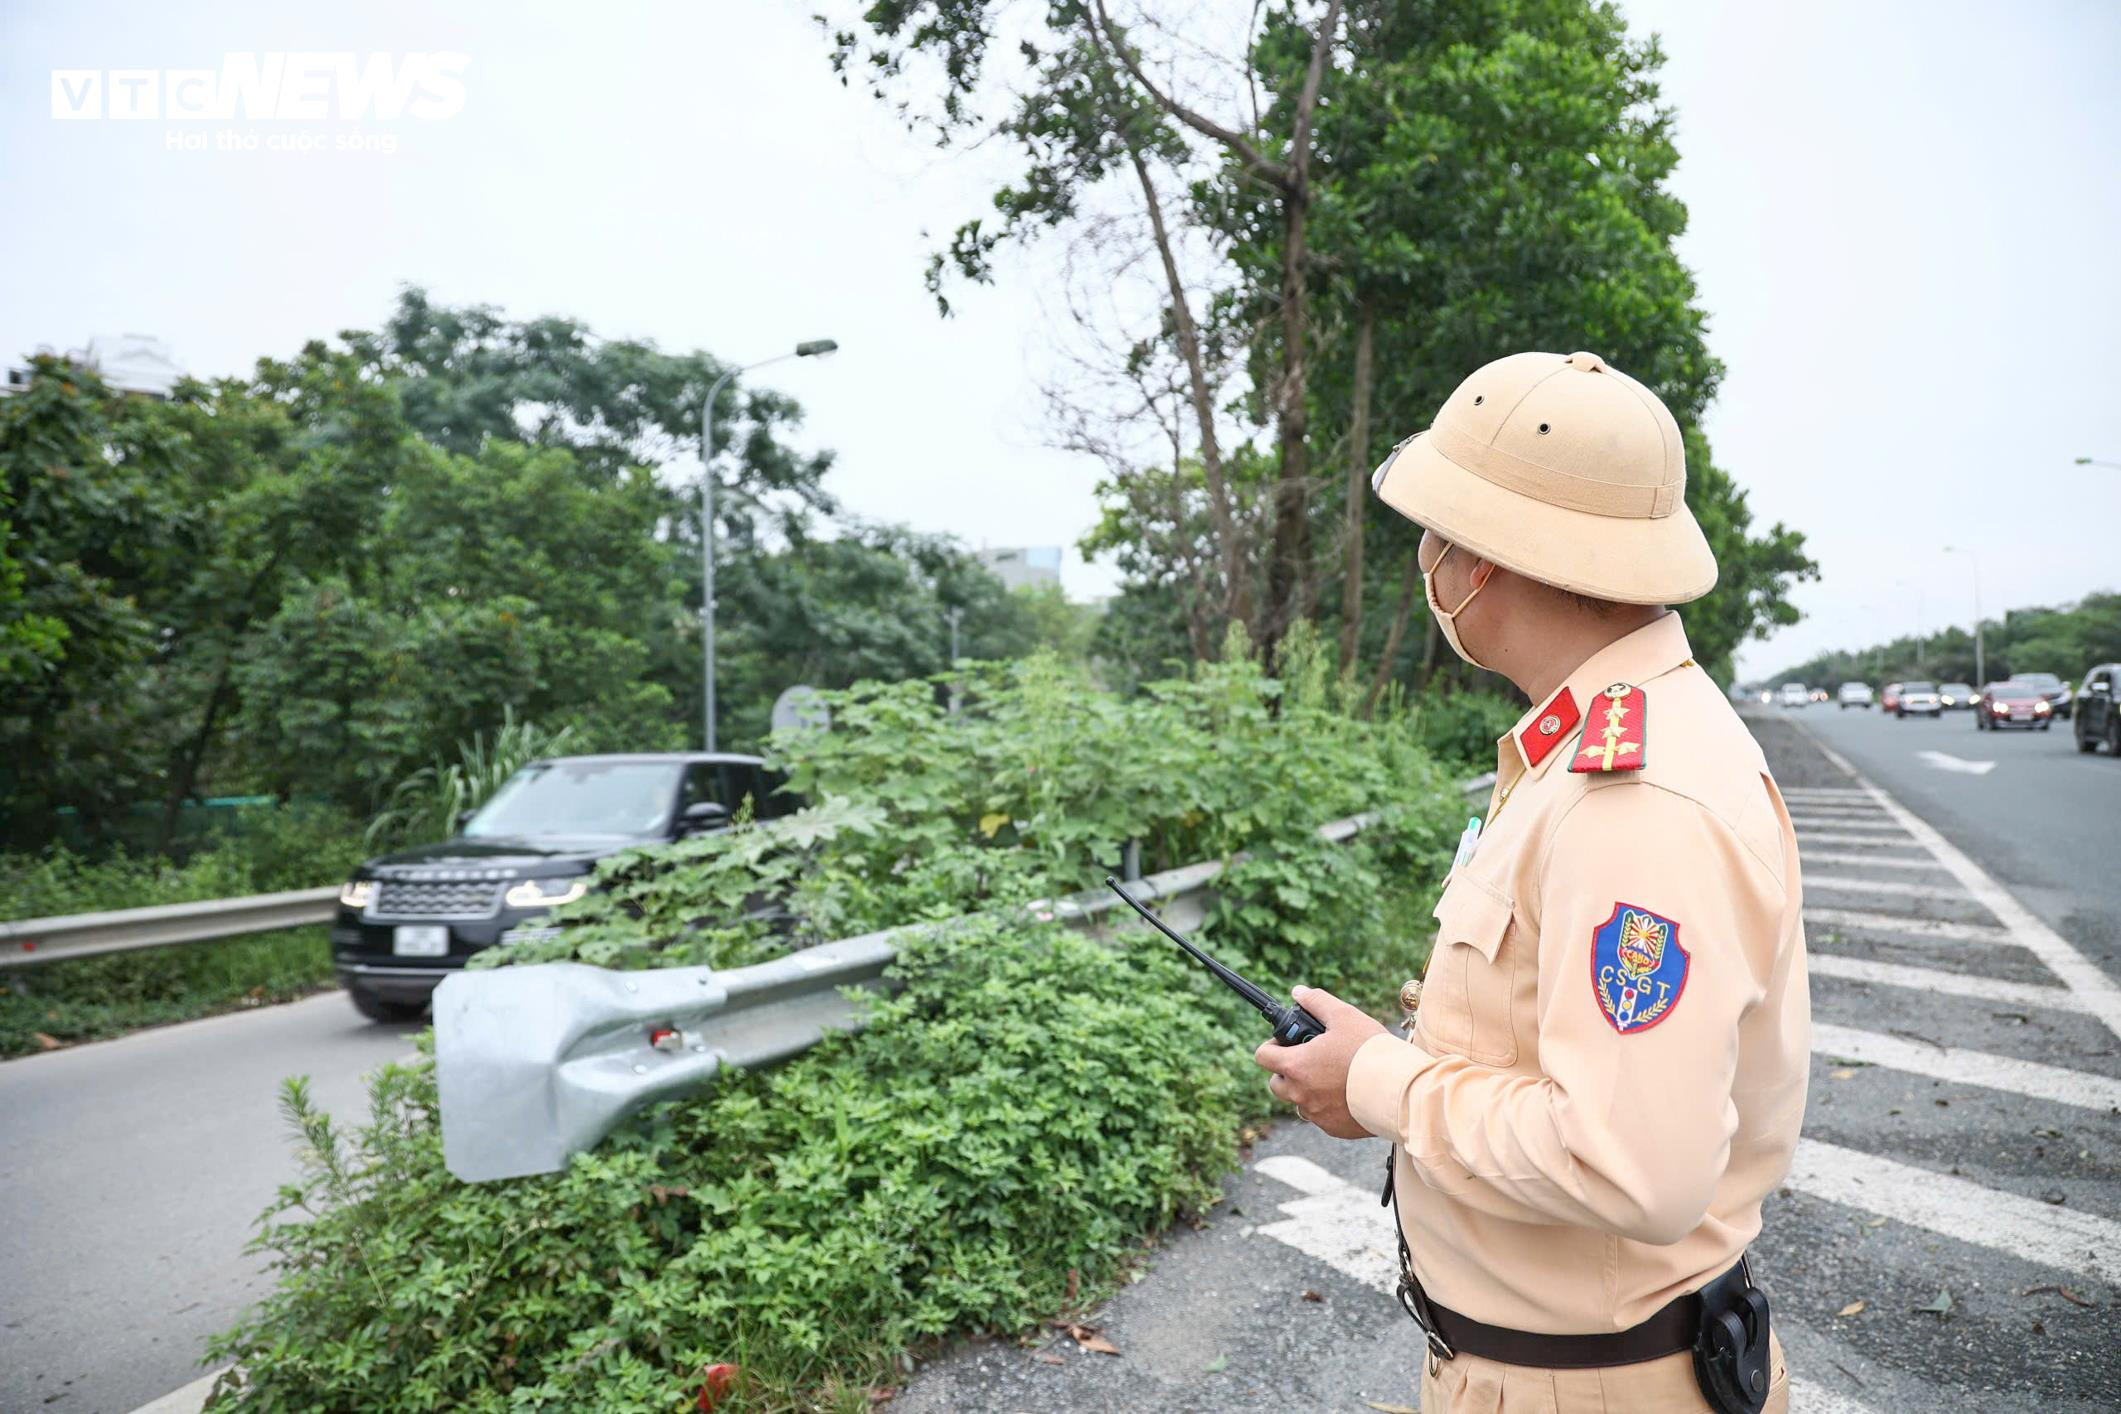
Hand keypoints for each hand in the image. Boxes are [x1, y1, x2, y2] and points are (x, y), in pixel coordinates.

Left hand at [1252, 986, 1388, 1140]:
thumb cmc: (1370, 1051)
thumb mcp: (1344, 1016)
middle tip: (1310, 1058)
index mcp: (1296, 1066)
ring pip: (1299, 1101)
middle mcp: (1300, 1094)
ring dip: (1306, 1089)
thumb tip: (1299, 992)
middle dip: (1287, 1070)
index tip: (1288, 1042)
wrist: (1400, 1089)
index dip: (1271, 1046)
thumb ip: (1317, 1002)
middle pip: (1276, 1084)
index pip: (1262, 1057)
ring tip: (1331, 1075)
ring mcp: (1316, 1114)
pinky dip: (1326, 1105)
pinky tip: (1346, 1092)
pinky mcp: (1333, 1128)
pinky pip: (1320, 1116)